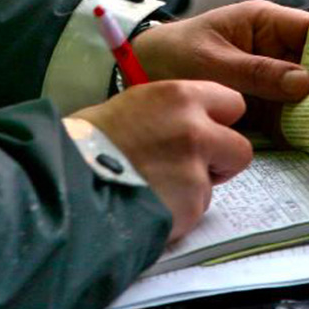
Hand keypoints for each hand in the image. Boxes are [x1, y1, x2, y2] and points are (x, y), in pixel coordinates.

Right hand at [71, 81, 251, 240]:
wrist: (67, 183)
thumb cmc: (88, 142)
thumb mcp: (131, 105)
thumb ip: (168, 112)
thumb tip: (185, 121)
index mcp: (179, 96)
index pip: (232, 103)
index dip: (219, 121)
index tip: (205, 131)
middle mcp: (195, 128)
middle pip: (241, 147)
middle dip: (220, 160)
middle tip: (190, 166)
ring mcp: (195, 170)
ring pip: (216, 183)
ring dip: (195, 189)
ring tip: (156, 187)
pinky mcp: (191, 205)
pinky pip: (196, 209)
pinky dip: (178, 212)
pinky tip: (149, 203)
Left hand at [131, 1, 308, 140]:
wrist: (139, 76)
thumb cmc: (173, 56)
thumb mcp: (212, 62)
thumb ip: (256, 72)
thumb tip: (306, 82)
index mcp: (266, 22)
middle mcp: (275, 48)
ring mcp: (272, 77)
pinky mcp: (265, 105)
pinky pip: (292, 114)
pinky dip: (304, 126)